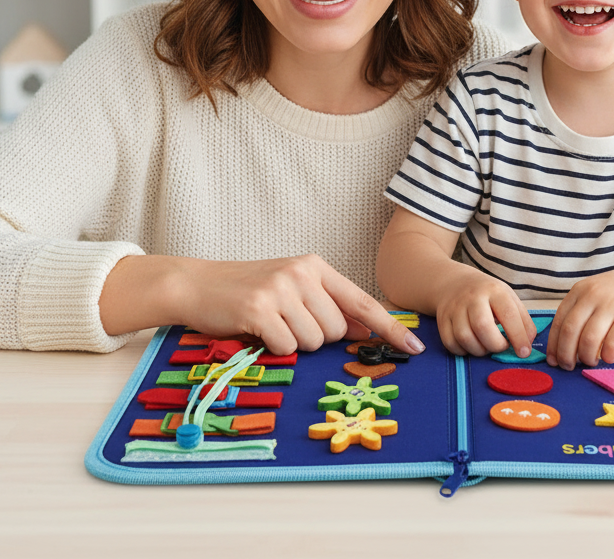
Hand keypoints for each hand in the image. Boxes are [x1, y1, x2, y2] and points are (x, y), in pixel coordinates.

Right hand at [101, 253, 423, 356]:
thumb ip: (327, 304)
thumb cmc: (248, 291)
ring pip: (313, 341)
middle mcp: (302, 273)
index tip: (414, 346)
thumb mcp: (293, 288)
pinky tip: (258, 331)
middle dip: (317, 339)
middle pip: (336, 330)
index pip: (362, 300)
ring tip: (272, 325)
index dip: (390, 326)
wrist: (198, 284)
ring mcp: (281, 289)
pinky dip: (274, 347)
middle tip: (288, 325)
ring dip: (294, 344)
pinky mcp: (259, 308)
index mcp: (315, 266)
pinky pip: (286, 346)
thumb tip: (365, 328)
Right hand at [435, 266, 535, 357]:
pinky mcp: (442, 319)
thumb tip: (528, 345)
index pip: (508, 315)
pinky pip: (451, 344)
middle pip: (482, 326)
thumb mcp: (508, 299)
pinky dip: (463, 351)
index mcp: (494, 290)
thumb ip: (523, 320)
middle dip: (495, 345)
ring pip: (465, 338)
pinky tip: (471, 345)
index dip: (518, 337)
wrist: (454, 283)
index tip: (524, 352)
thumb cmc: (488, 295)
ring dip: (479, 350)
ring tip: (486, 345)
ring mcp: (454, 308)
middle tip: (501, 346)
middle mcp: (472, 297)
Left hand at [545, 264, 613, 369]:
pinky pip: (613, 342)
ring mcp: (612, 304)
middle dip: (566, 354)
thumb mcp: (595, 292)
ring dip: (587, 357)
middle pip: (571, 331)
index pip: (560, 320)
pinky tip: (608, 358)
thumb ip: (580, 311)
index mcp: (580, 290)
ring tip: (591, 362)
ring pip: (590, 339)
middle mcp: (593, 295)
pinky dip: (607, 355)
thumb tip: (562, 344)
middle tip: (569, 366)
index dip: (554, 344)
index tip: (553, 360)